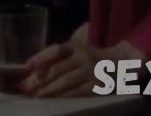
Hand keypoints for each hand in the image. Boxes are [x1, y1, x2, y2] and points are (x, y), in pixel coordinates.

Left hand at [22, 26, 140, 97]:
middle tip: (26, 89)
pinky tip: (57, 102)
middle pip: (58, 68)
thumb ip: (59, 59)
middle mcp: (83, 56)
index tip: (26, 67)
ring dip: (50, 90)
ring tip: (37, 97)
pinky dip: (66, 97)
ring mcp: (92, 71)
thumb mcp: (77, 52)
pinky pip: (80, 92)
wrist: (124, 62)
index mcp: (76, 47)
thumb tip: (32, 70)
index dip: (40, 57)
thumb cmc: (93, 58)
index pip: (56, 50)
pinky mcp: (99, 85)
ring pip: (67, 81)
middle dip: (40, 80)